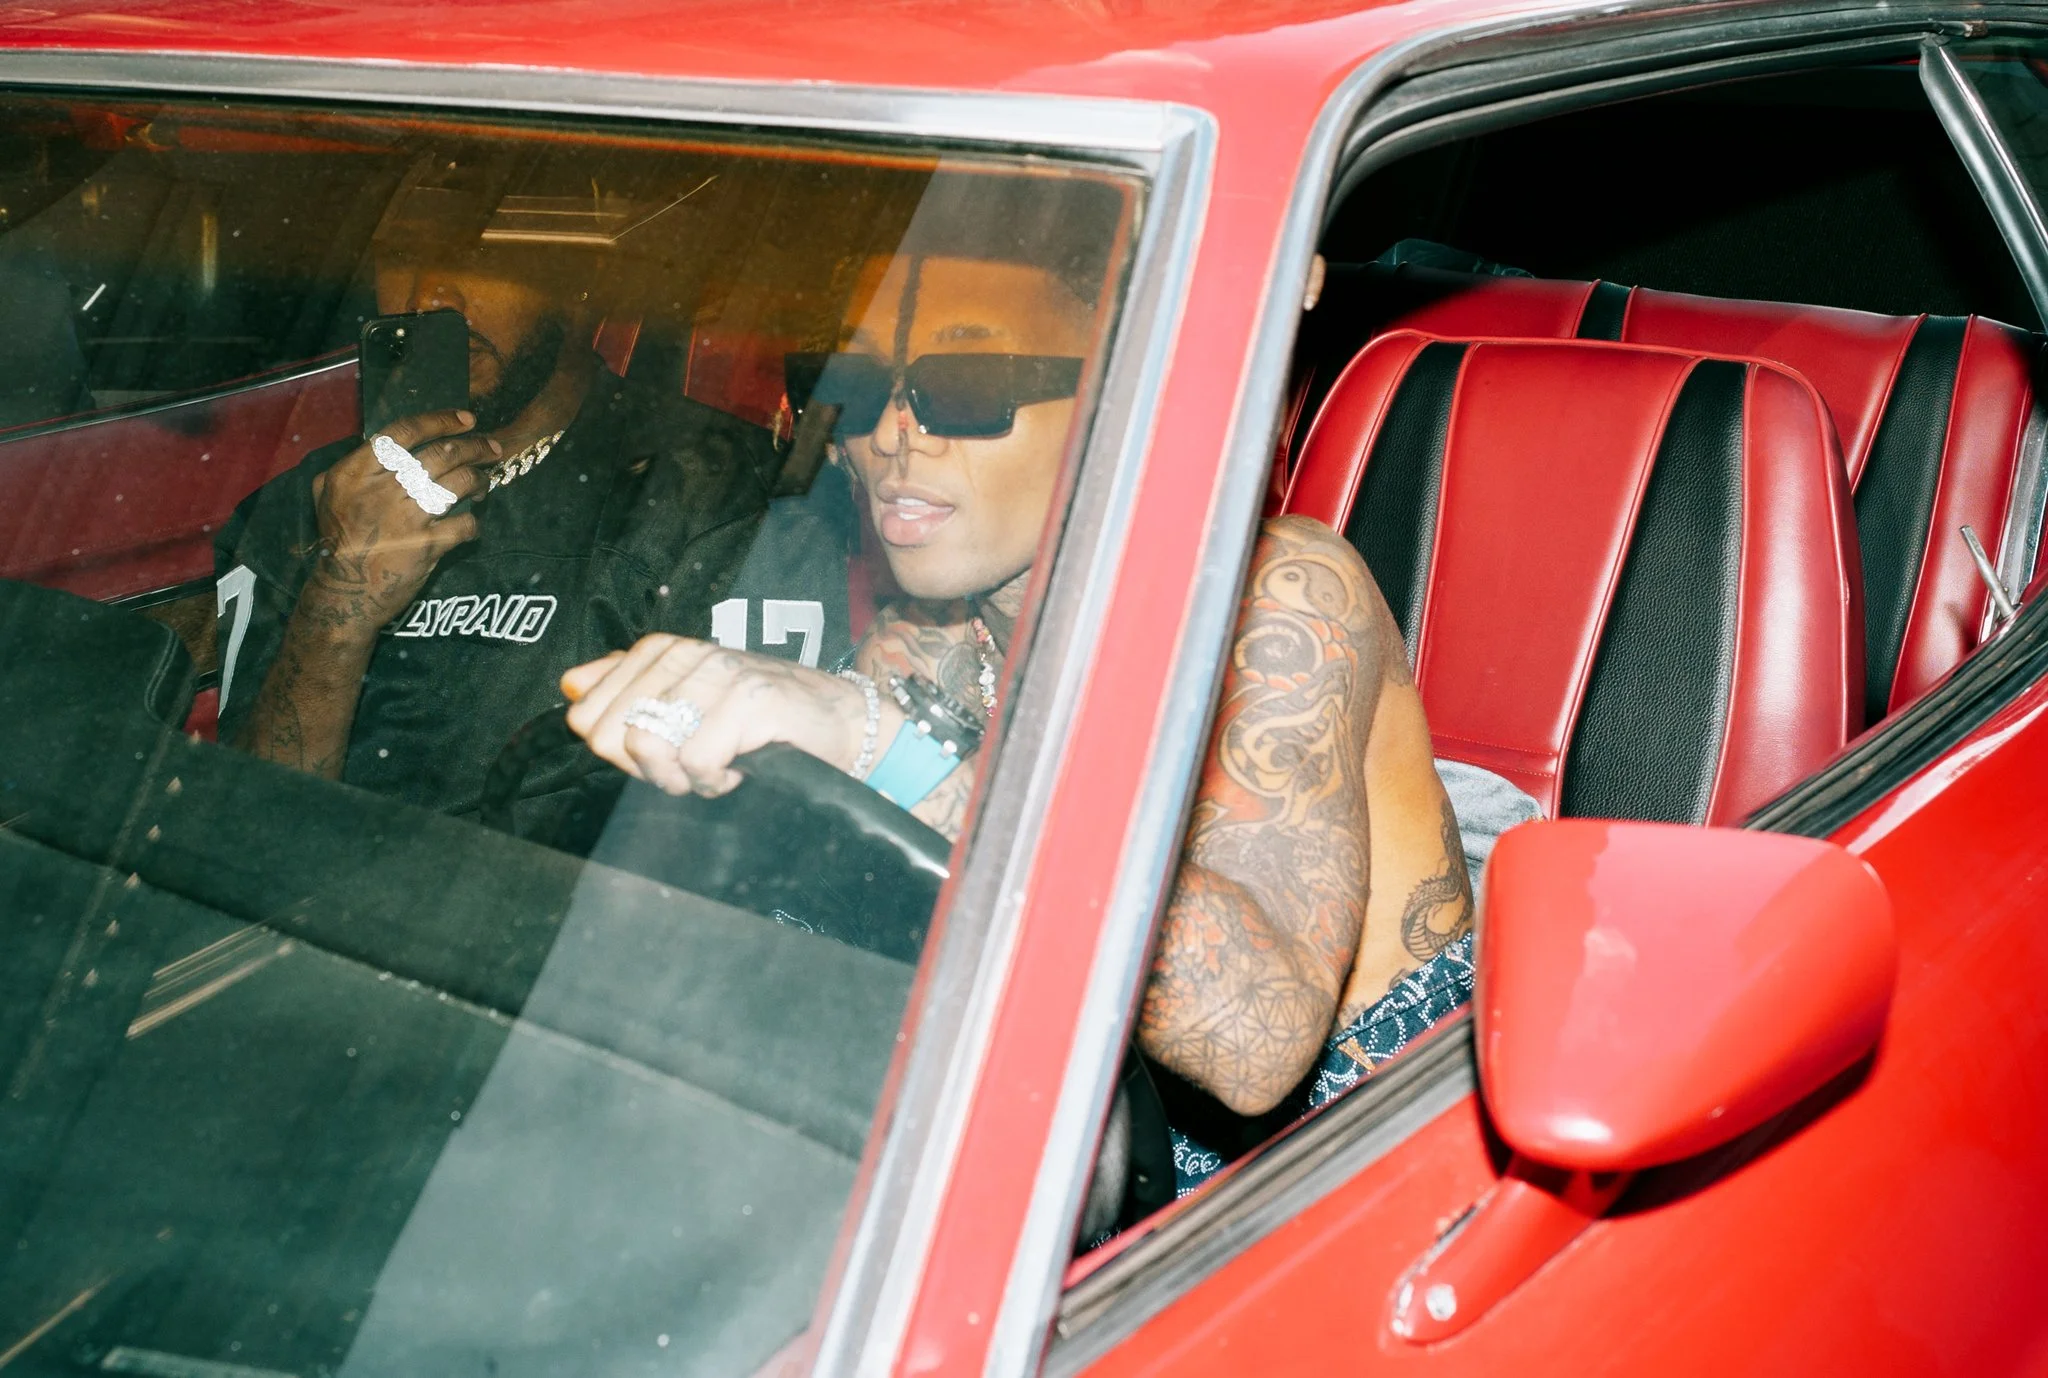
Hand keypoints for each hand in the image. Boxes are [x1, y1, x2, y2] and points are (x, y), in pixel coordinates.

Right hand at [301, 410, 501, 635]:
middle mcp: (380, 491)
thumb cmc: (340, 538)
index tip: (466, 420)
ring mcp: (404, 519)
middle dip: (474, 447)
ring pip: (458, 484)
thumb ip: (355, 463)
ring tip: (484, 483)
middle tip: (492, 449)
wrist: (345, 593)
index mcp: (355, 472)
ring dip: (479, 480)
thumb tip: (392, 442)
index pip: (404, 431)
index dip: (440, 421)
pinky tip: (470, 523)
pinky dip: (473, 522)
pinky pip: (464, 525)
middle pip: (441, 454)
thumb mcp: (328, 493)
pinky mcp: (425, 547)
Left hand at [562, 635, 902, 796]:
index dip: (618, 752)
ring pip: (649, 747)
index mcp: (661, 651)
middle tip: (690, 767)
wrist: (840, 722)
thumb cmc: (762, 719)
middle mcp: (685, 654)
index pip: (588, 715)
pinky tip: (740, 768)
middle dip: (647, 768)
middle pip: (613, 735)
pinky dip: (716, 782)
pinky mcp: (748, 700)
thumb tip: (571, 686)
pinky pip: (698, 763)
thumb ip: (627, 688)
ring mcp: (717, 674)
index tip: (663, 752)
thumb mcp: (688, 698)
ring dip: (682, 778)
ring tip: (716, 767)